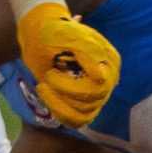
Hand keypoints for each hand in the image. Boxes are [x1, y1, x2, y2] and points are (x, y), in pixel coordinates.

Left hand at [15, 2, 119, 126]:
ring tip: (42, 86)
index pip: (100, 84)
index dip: (72, 86)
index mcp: (109, 60)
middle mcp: (109, 78)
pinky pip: (79, 120)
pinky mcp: (87, 105)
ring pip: (85, 113)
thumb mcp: (69, 34)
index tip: (50, 73)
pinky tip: (47, 98)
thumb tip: (99, 76)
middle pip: (91, 100)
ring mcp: (99, 93)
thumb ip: (88, 50)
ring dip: (59, 103)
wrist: (42, 33)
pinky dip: (62, 114)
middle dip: (63, 91)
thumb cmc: (55, 31)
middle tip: (45, 77)